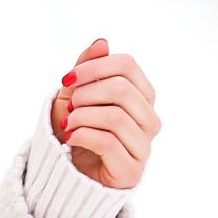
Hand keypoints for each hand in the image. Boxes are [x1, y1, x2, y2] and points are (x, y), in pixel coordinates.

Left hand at [50, 37, 158, 188]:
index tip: (67, 78)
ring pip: (115, 116)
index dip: (95, 66)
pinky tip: (70, 138)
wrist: (69, 174)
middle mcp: (149, 120)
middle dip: (86, 93)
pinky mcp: (131, 171)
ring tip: (68, 123)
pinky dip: (82, 135)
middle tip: (70, 105)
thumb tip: (102, 42)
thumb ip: (88, 69)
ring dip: (82, 116)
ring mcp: (143, 147)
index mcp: (142, 97)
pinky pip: (107, 142)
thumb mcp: (75, 95)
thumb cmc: (77, 131)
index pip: (127, 65)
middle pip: (122, 89)